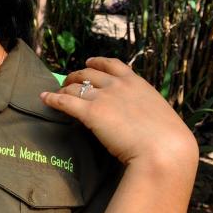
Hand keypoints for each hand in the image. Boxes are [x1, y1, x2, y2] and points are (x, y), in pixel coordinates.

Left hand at [40, 57, 198, 170]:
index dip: (97, 62)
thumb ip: (145, 109)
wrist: (164, 150)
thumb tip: (140, 116)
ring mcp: (103, 97)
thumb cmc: (168, 140)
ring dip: (63, 88)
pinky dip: (52, 99)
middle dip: (76, 76)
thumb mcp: (159, 115)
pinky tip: (44, 99)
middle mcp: (118, 85)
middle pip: (89, 73)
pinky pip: (65, 101)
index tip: (89, 63)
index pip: (113, 65)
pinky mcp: (90, 113)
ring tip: (56, 92)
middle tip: (68, 82)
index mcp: (137, 83)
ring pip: (75, 86)